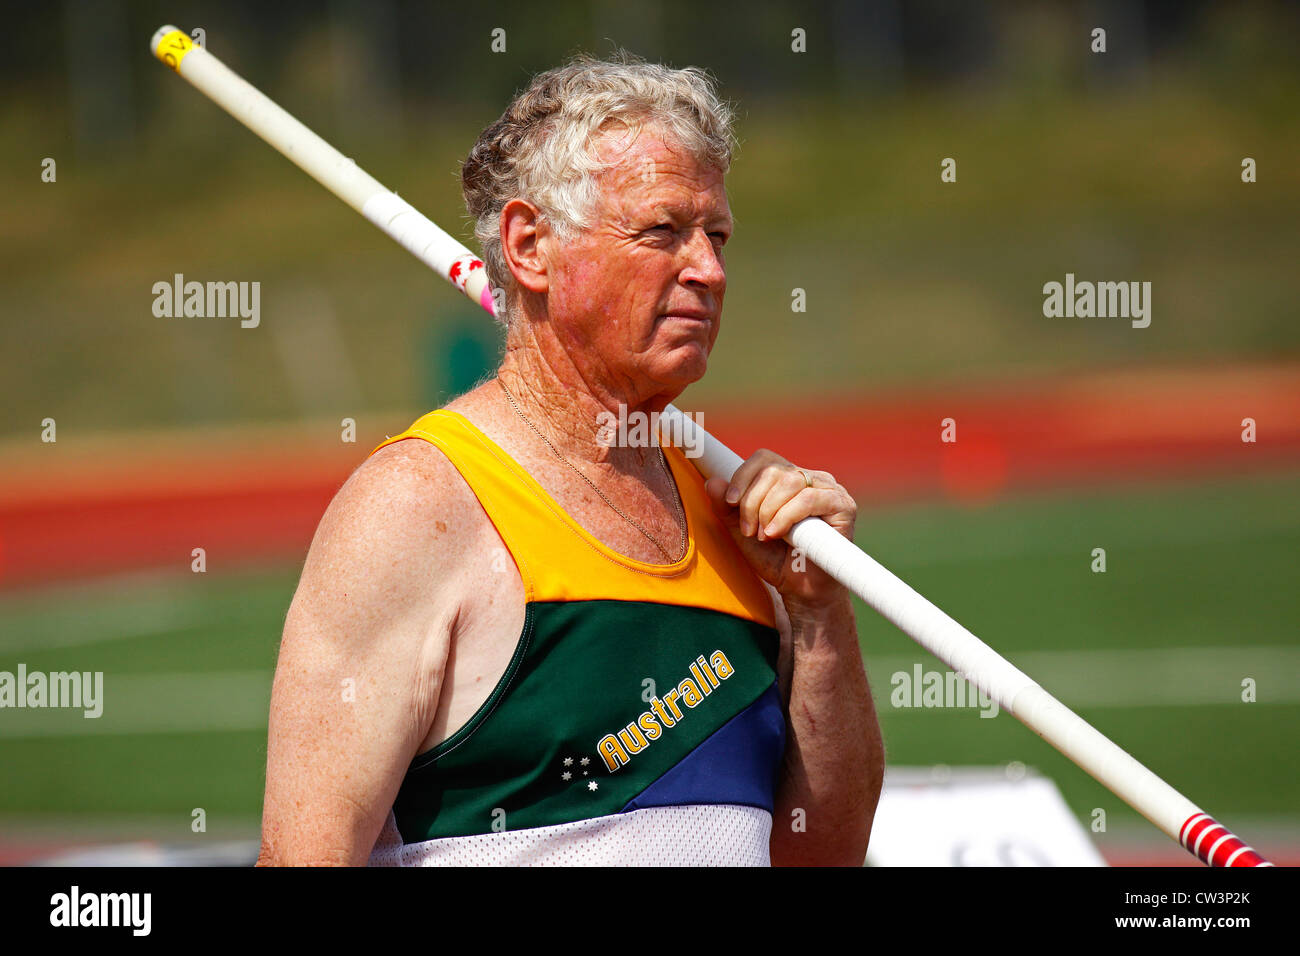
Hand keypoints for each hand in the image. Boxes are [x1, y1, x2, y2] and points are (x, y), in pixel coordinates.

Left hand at [704, 448, 856, 613]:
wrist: (801, 591)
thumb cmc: (775, 560)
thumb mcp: (743, 532)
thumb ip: (726, 508)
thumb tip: (712, 482)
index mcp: (789, 478)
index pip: (765, 459)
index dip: (743, 476)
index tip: (730, 501)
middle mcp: (811, 479)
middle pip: (774, 470)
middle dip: (753, 501)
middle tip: (750, 530)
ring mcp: (829, 490)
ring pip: (790, 481)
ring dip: (768, 510)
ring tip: (764, 535)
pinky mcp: (843, 506)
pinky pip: (809, 499)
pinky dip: (786, 516)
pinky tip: (775, 534)